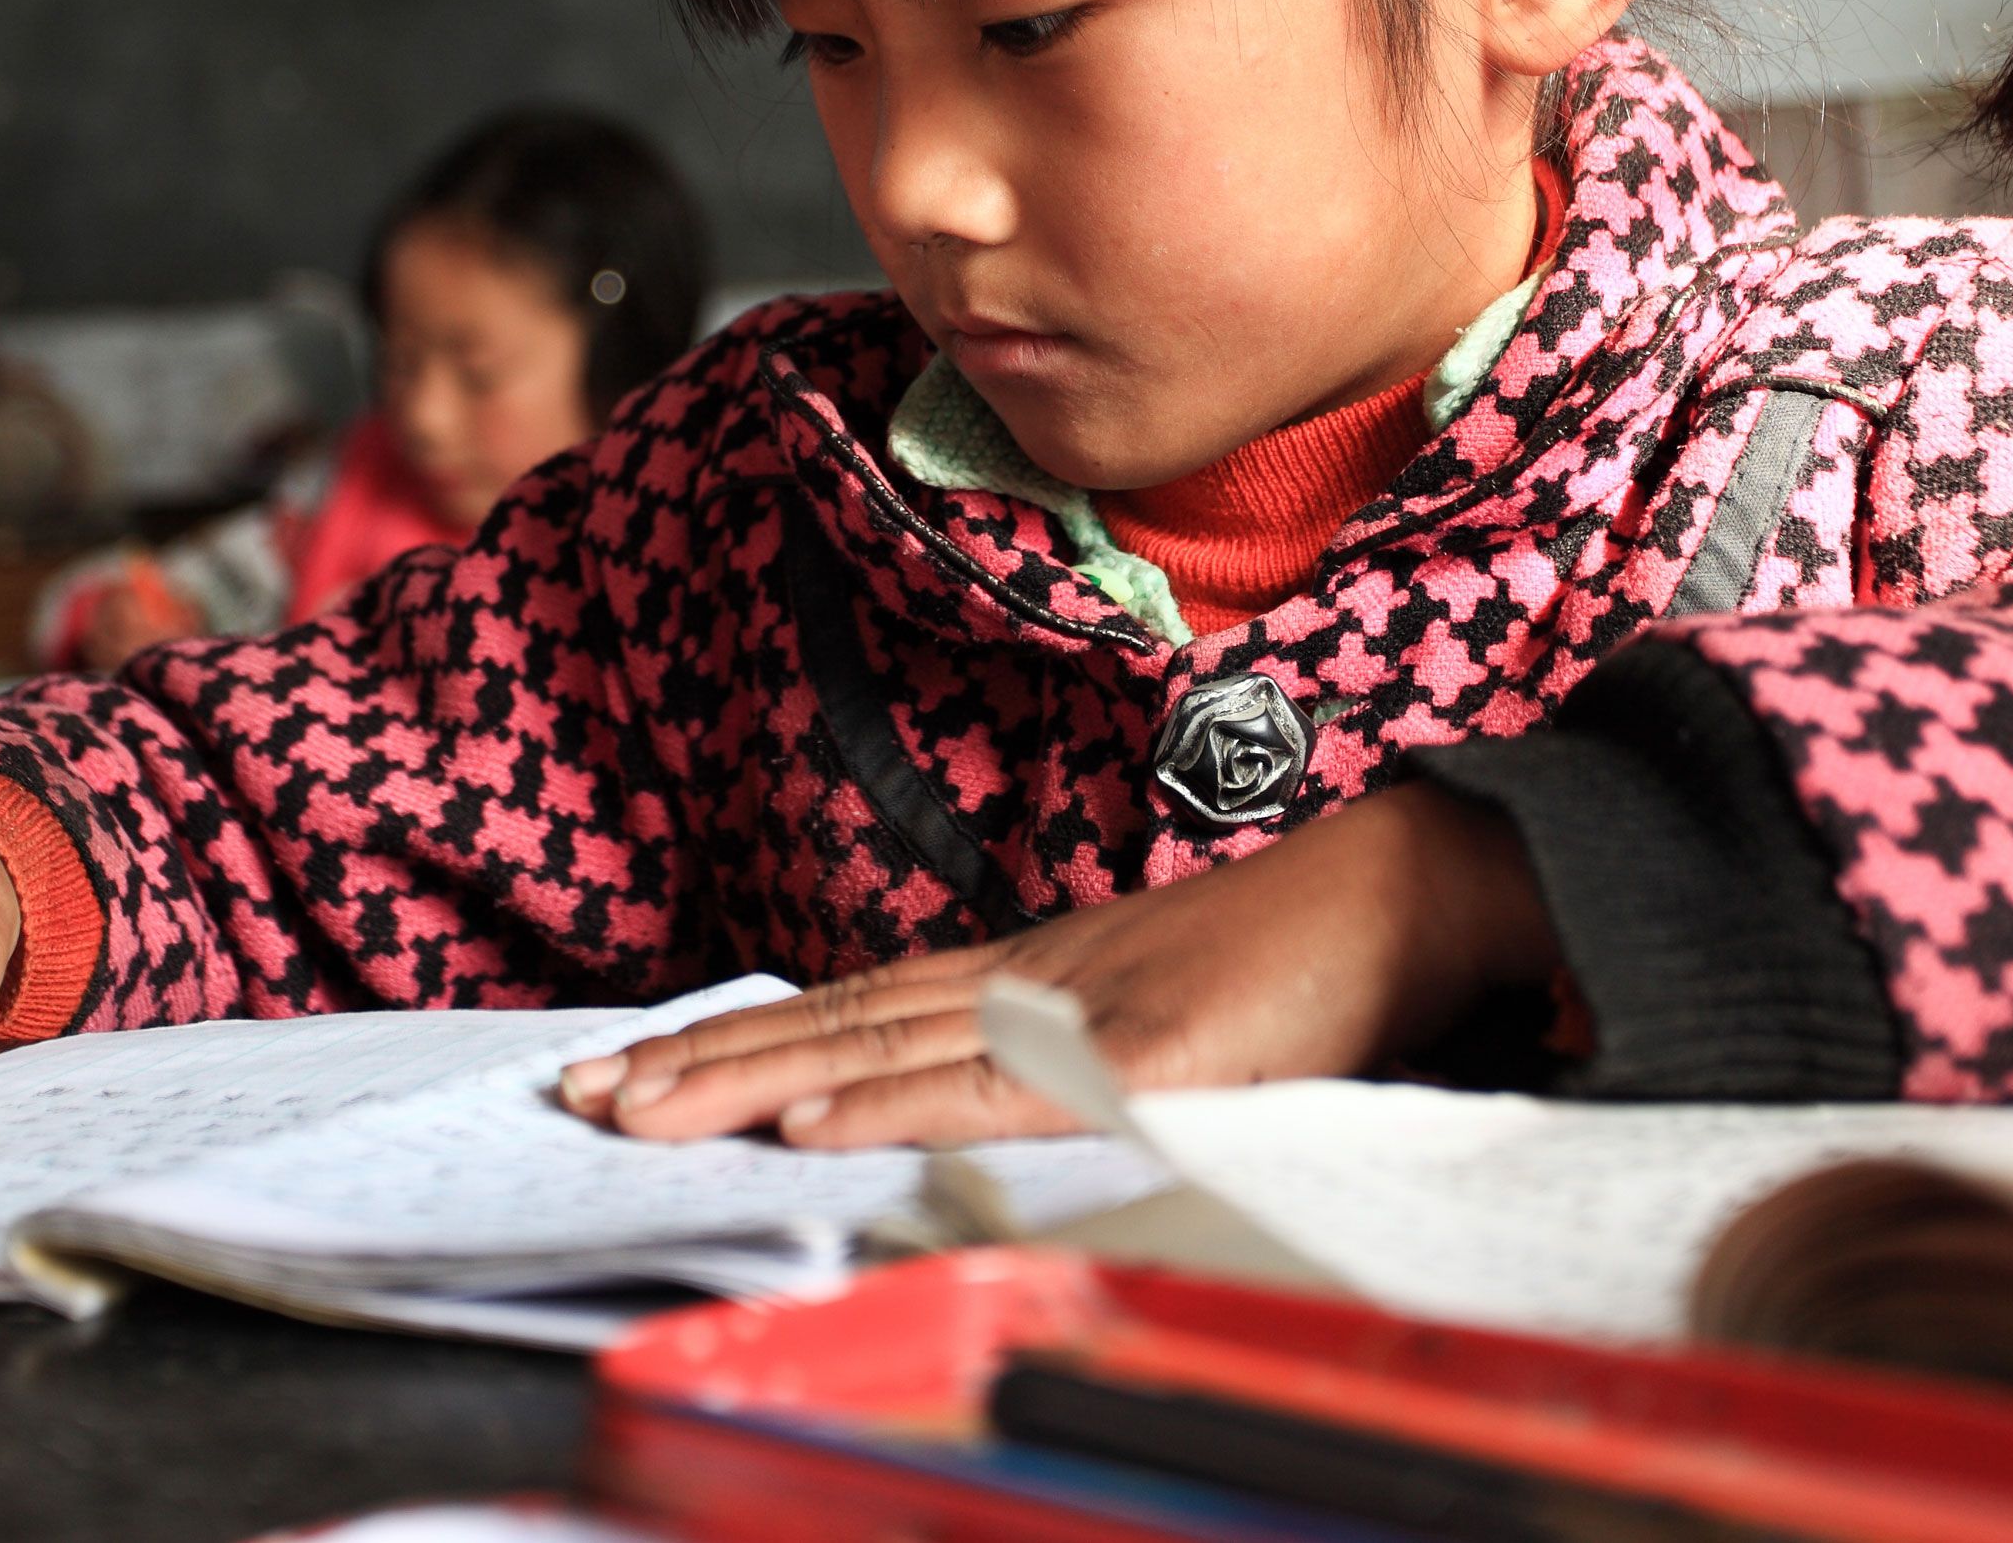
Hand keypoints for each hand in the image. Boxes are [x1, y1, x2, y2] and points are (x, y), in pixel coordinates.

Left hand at [559, 783, 1553, 1149]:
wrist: (1430, 886)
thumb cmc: (1313, 956)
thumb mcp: (1166, 1011)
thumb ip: (1073, 1051)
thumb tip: (978, 1096)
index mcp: (1035, 974)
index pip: (854, 1009)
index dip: (741, 1038)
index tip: (636, 1066)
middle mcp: (1036, 981)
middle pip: (837, 1022)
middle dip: (701, 1065)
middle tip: (582, 1099)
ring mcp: (1089, 1014)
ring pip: (886, 1051)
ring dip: (752, 1085)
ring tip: (644, 1113)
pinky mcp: (1155, 1057)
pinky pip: (1004, 1088)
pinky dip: (899, 1105)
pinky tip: (817, 1125)